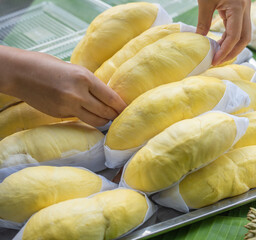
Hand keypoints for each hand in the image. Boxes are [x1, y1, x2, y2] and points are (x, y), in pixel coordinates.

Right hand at [0, 46, 125, 126]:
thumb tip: (106, 95)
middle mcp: (79, 94)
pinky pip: (80, 119)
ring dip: (104, 120)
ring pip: (95, 120)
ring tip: (108, 118)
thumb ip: (90, 83)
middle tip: (120, 116)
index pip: (111, 98)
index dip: (121, 106)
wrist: (19, 72)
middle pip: (106, 112)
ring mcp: (68, 106)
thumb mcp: (74, 69)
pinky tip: (89, 114)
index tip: (127, 109)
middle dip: (115, 115)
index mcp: (85, 78)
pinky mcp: (60, 114)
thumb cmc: (47, 65)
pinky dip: (87, 118)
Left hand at [196, 0, 251, 65]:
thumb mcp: (205, 2)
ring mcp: (244, 9)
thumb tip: (199, 41)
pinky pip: (237, 28)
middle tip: (218, 61)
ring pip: (243, 34)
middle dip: (232, 53)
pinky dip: (229, 38)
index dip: (225, 51)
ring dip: (231, 46)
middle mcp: (245, 9)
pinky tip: (220, 44)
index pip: (235, 36)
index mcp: (238, 7)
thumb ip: (203, 21)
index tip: (214, 61)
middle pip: (244, 38)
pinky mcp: (239, 9)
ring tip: (217, 55)